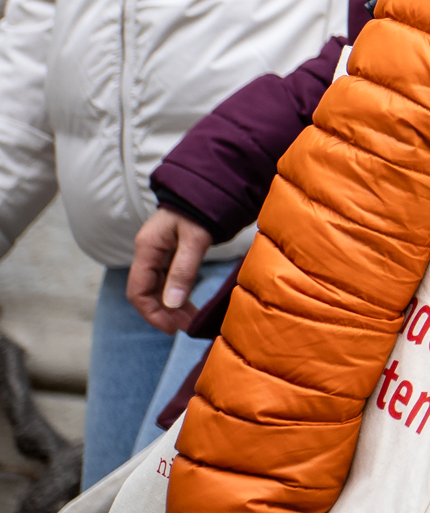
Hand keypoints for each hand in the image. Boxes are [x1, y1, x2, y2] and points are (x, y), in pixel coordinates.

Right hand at [129, 207, 214, 334]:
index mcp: (147, 248)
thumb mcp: (195, 238)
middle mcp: (148, 252)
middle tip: (187, 327)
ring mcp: (158, 252)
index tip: (172, 328)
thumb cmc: (201, 208)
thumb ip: (183, 270)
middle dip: (164, 313)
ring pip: (158, 287)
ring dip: (172, 306)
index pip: (138, 291)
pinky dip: (177, 293)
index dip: (152, 313)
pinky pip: (167, 279)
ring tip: (191, 320)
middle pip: (147, 292)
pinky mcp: (170, 252)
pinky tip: (189, 304)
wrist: (209, 184)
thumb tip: (173, 304)